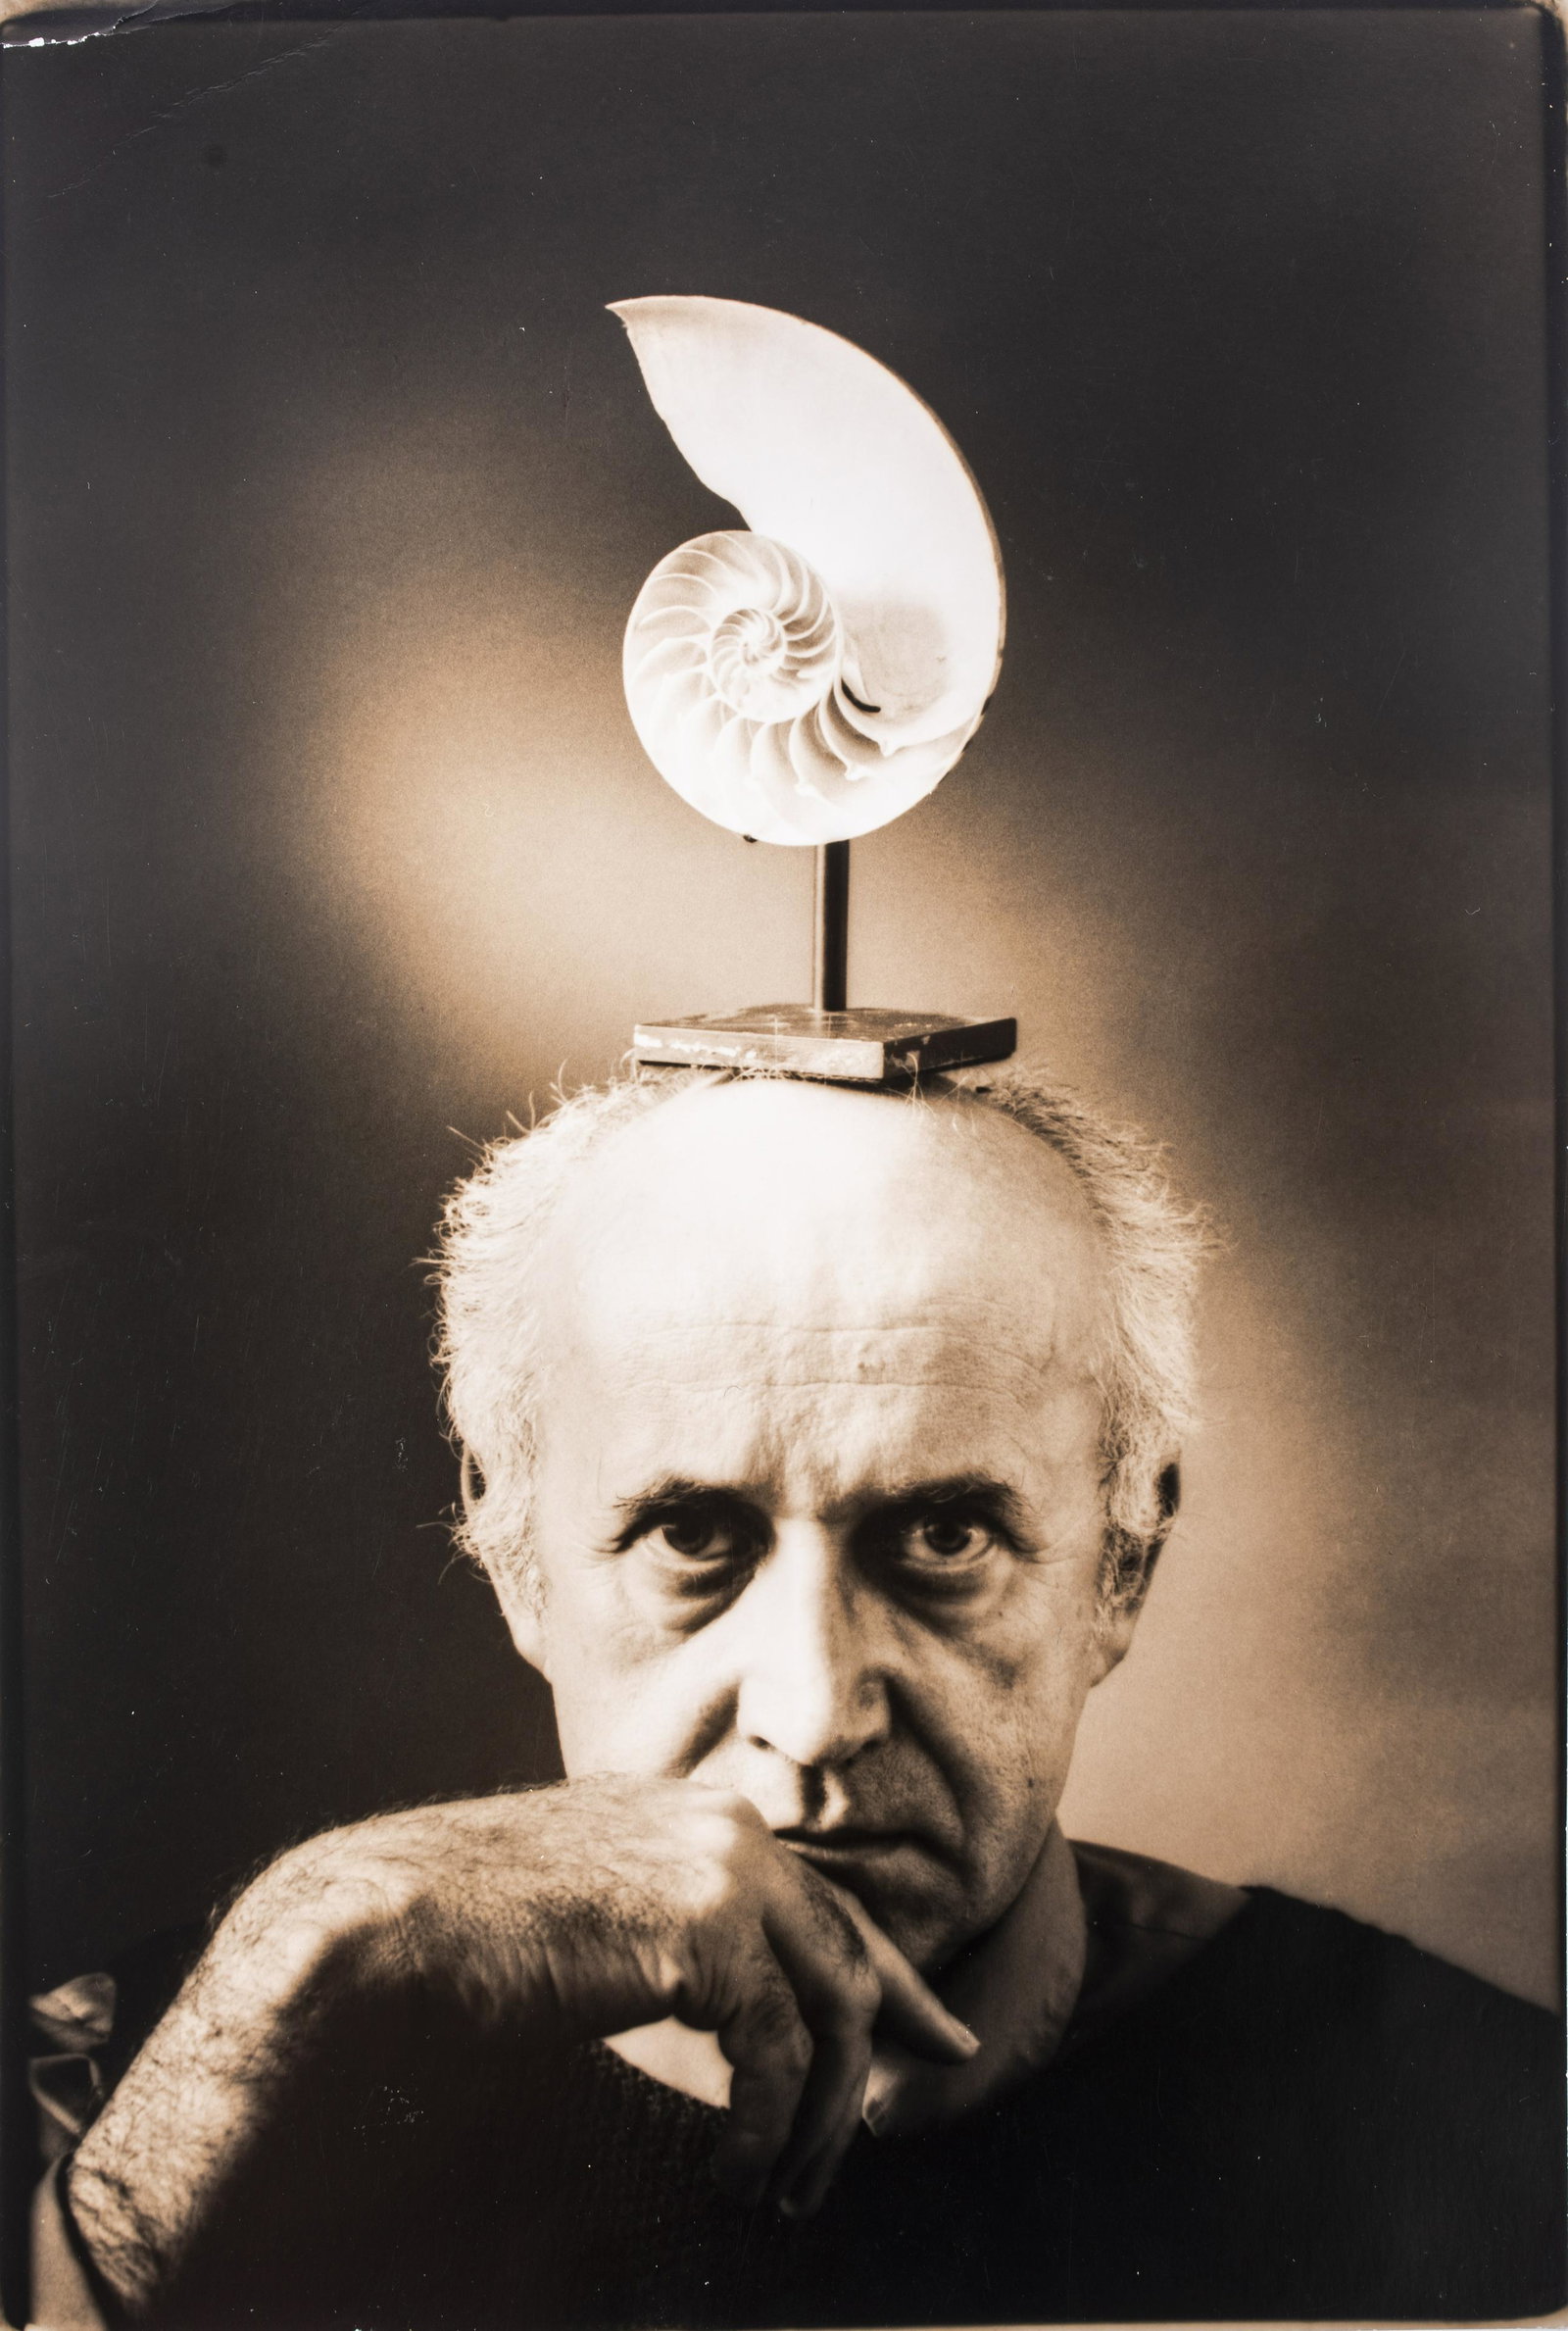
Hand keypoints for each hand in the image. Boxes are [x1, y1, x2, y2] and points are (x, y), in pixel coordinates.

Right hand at [67, 1777, 975, 2311]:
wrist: (388, 1927)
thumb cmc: (473, 1942)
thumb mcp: (606, 1933)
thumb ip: (684, 1946)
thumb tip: (749, 2008)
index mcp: (704, 1820)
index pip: (830, 1905)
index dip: (892, 1981)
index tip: (939, 2040)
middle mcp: (729, 1828)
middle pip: (848, 1956)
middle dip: (877, 2056)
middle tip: (865, 2143)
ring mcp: (724, 1868)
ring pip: (829, 2011)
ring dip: (817, 2117)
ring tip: (782, 2185)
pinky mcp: (706, 1926)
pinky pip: (778, 2052)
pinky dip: (766, 2126)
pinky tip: (735, 2170)